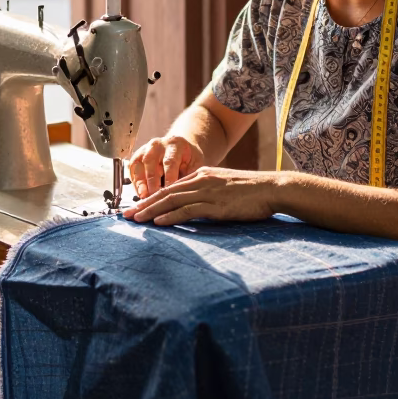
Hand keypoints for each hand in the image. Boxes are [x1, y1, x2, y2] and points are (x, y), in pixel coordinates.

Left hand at [123, 168, 280, 225]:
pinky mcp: (215, 205)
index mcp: (202, 175)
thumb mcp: (225, 187)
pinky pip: (187, 211)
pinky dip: (171, 216)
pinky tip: (158, 223)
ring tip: (136, 220)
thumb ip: (208, 193)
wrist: (271, 188)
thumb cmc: (252, 191)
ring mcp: (207, 192)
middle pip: (166, 193)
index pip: (171, 187)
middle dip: (144, 204)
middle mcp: (201, 181)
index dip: (152, 197)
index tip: (138, 207)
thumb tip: (194, 206)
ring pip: (172, 201)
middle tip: (126, 215)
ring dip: (151, 211)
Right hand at [128, 136, 205, 197]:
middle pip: (151, 162)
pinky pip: (132, 170)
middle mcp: (157, 144)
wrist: (180, 147)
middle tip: (154, 197)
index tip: (169, 192)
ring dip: (140, 183)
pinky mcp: (137, 157)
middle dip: (151, 181)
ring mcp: (145, 149)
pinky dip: (135, 183)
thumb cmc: (189, 159)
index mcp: (175, 144)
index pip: (170, 162)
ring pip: (138, 165)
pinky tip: (140, 194)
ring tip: (143, 197)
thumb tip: (186, 194)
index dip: (168, 178)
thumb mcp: (195, 164)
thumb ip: (190, 177)